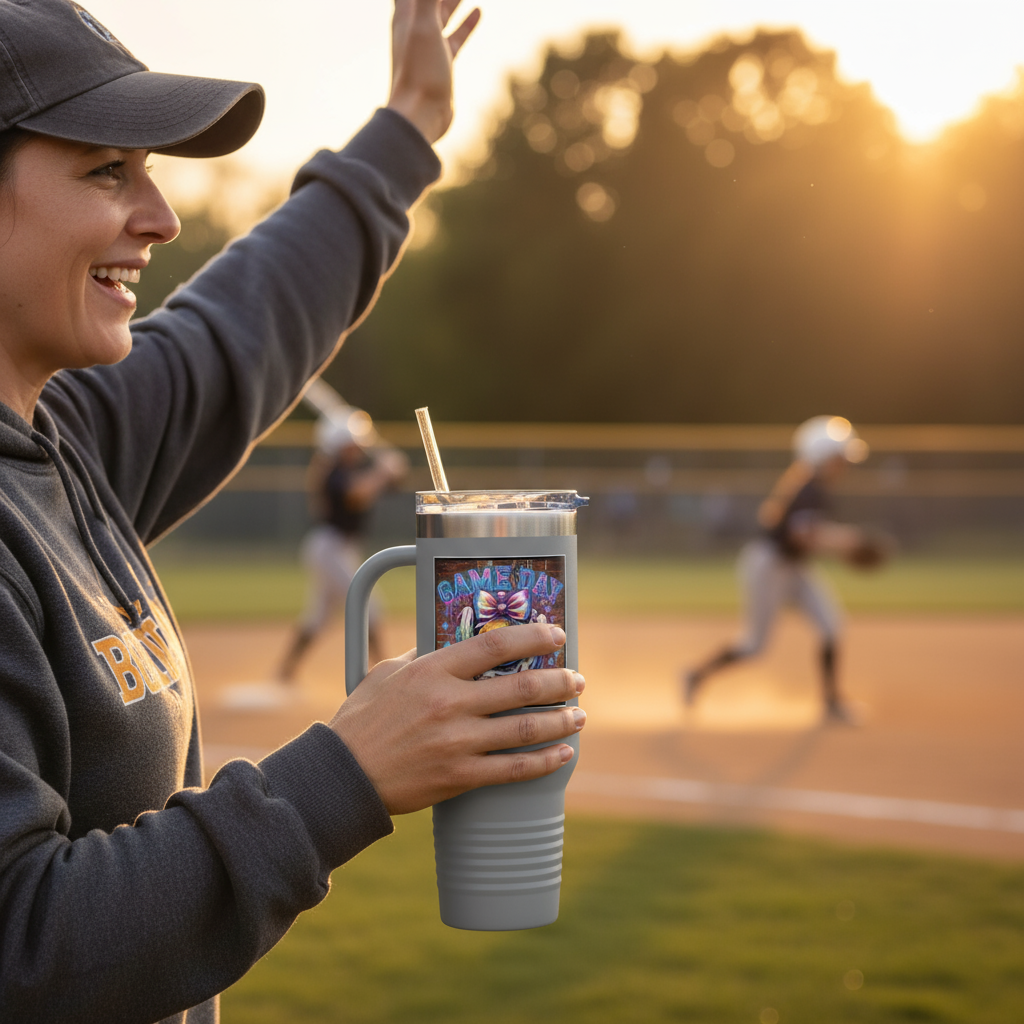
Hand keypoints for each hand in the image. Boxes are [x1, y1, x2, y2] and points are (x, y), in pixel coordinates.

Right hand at [330, 623, 585, 813]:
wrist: (343, 775)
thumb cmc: (362, 718)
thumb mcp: (387, 672)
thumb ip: (424, 656)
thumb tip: (452, 640)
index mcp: (433, 670)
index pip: (495, 645)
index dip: (533, 637)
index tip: (557, 634)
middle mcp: (450, 703)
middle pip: (520, 687)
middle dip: (559, 681)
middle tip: (577, 679)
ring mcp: (457, 742)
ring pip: (525, 729)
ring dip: (560, 720)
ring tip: (579, 715)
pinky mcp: (460, 776)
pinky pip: (513, 769)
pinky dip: (545, 761)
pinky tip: (564, 753)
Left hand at [387, 0, 480, 143]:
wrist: (421, 117)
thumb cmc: (419, 72)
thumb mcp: (424, 24)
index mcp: (405, 15)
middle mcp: (413, 27)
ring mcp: (428, 46)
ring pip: (443, 11)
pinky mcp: (442, 63)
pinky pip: (455, 35)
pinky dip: (466, 21)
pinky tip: (479, 11)